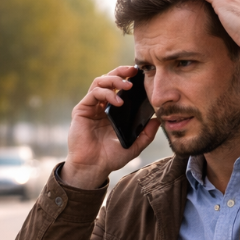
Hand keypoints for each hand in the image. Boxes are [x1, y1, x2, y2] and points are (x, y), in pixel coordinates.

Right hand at [63, 66, 159, 188]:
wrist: (93, 168)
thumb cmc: (110, 158)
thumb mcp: (134, 145)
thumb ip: (146, 134)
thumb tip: (158, 120)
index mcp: (112, 112)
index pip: (119, 88)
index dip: (128, 78)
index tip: (141, 75)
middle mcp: (100, 107)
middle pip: (109, 79)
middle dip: (121, 72)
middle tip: (133, 72)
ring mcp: (90, 108)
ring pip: (100, 82)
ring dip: (114, 79)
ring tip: (127, 86)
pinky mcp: (81, 110)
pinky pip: (94, 93)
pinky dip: (107, 93)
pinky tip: (118, 101)